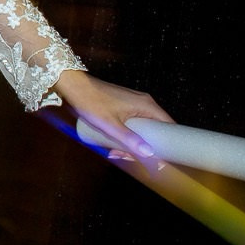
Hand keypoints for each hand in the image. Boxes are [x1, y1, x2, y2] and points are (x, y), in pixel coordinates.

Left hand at [53, 69, 171, 158]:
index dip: (168, 143)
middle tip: (128, 157)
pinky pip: (134, 124)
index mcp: (146, 105)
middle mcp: (145, 103)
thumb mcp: (110, 125)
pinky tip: (115, 144)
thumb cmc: (91, 102)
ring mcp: (136, 103)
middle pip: (155, 130)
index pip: (169, 126)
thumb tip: (150, 153)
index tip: (162, 158)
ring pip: (143, 128)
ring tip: (116, 152)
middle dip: (144, 147)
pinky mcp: (126, 106)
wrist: (75, 86)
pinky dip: (127, 135)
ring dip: (133, 142)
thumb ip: (129, 139)